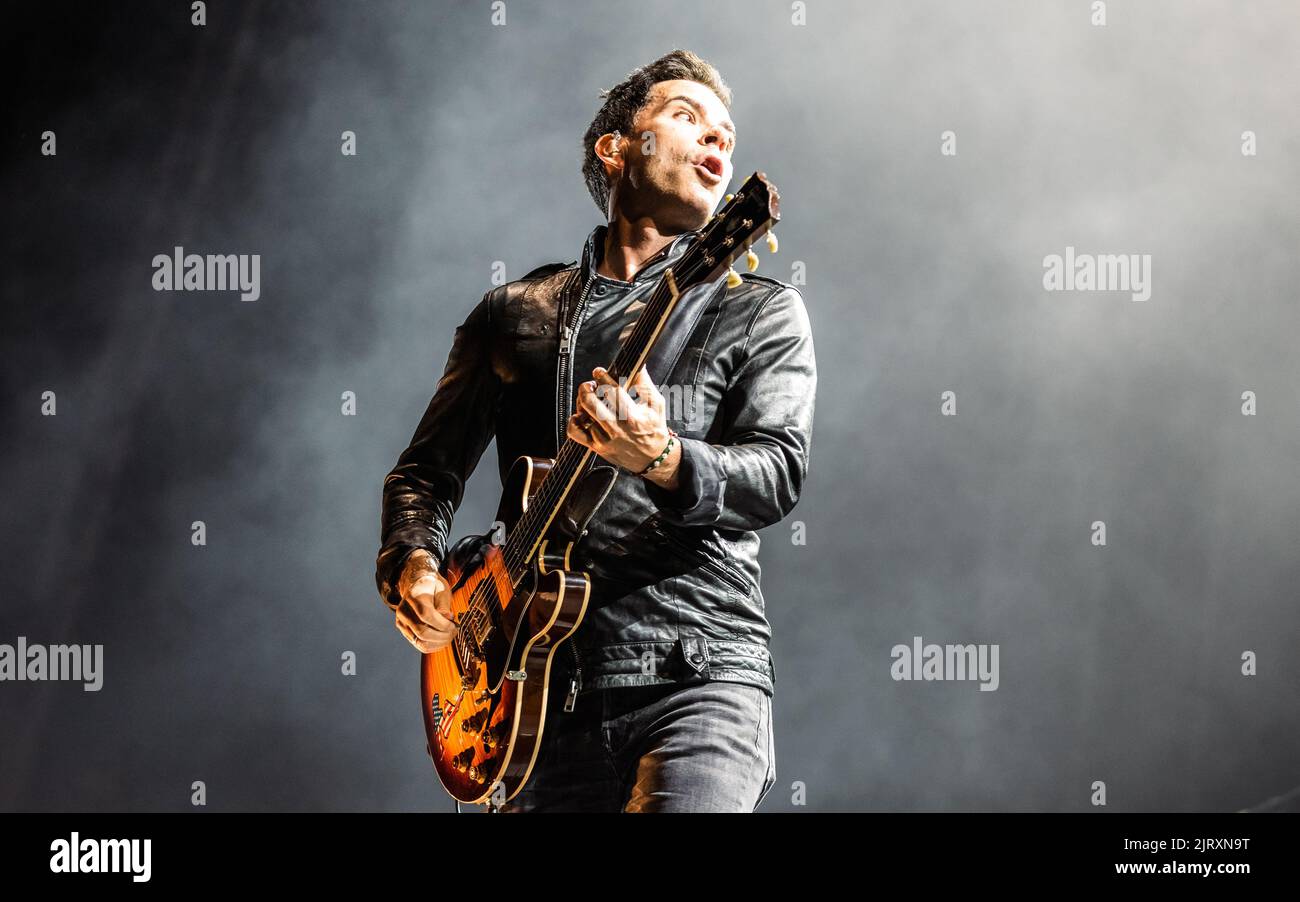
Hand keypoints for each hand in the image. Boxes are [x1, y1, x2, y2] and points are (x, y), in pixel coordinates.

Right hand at [394, 550, 457, 652]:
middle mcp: (403, 610)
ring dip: (438, 643)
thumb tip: (447, 618)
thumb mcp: (441, 589)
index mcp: (413, 596)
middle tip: (454, 632)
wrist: (418, 585)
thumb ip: (444, 604)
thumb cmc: (432, 587)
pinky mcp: (403, 629)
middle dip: (442, 636)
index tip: (454, 625)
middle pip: (422, 631)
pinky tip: (441, 640)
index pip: (426, 615)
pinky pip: (417, 644)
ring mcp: (401, 621)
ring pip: (419, 641)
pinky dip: (432, 646)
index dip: (442, 624)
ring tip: (449, 636)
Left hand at [567, 366, 679, 484]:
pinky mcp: (597, 447)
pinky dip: (573, 421)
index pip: (612, 391)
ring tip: (589, 398)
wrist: (653, 459)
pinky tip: (581, 416)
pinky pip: (575, 433)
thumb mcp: (656, 404)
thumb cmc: (655, 429)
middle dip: (586, 388)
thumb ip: (645, 384)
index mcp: (632, 416)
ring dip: (582, 402)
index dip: (602, 377)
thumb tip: (638, 365)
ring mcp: (605, 439)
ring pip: (583, 415)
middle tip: (590, 385)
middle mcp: (617, 428)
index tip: (599, 372)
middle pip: (591, 402)